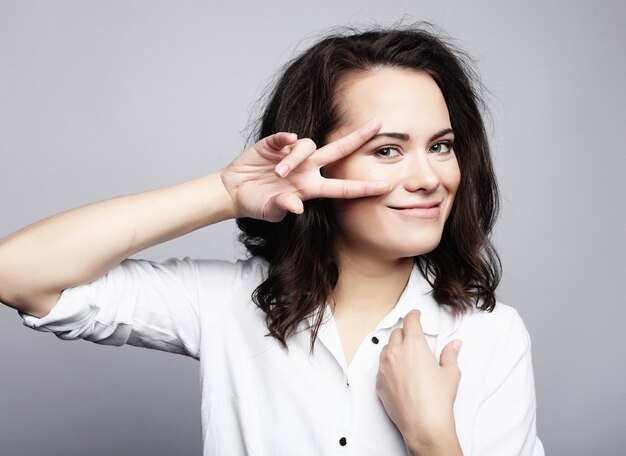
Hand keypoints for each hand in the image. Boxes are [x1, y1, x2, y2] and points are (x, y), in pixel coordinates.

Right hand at [220, 118, 390, 221]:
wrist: (233, 191)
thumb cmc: (256, 203)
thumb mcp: (270, 210)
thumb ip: (283, 207)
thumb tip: (296, 206)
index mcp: (310, 188)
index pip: (342, 188)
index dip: (363, 188)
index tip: (385, 187)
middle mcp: (306, 169)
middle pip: (337, 151)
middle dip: (357, 138)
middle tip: (378, 124)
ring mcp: (291, 155)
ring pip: (306, 146)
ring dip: (294, 159)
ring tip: (278, 174)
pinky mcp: (274, 145)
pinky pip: (285, 137)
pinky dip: (285, 139)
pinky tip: (283, 143)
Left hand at [376, 309, 462, 454]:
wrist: (424, 424)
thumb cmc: (438, 399)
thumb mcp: (450, 373)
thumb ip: (451, 354)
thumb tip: (455, 344)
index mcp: (414, 345)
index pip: (410, 321)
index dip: (413, 315)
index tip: (415, 314)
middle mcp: (396, 353)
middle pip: (396, 333)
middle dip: (404, 332)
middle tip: (413, 337)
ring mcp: (384, 368)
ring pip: (386, 349)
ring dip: (394, 348)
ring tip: (405, 356)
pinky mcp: (379, 382)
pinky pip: (381, 367)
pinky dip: (388, 365)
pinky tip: (398, 374)